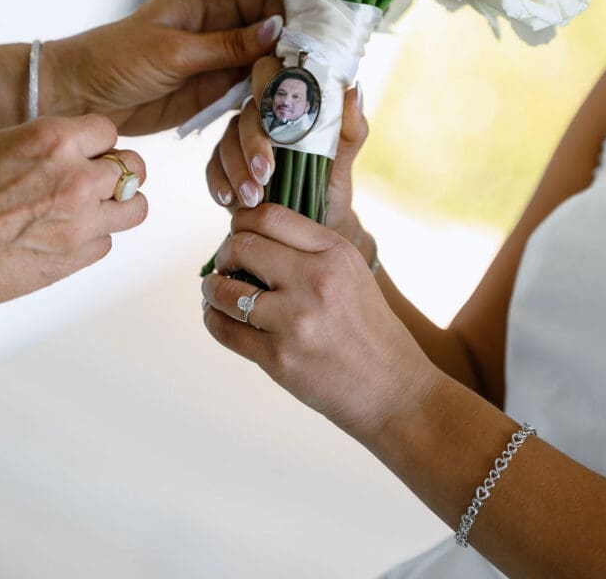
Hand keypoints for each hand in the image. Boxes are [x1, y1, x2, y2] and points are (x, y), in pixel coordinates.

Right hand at [0, 115, 146, 316]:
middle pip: (134, 167)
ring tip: (97, 208)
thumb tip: (30, 143)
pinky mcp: (74, 259)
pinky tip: (68, 235)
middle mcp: (76, 178)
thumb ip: (23, 139)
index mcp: (54, 140)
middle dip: (118, 171)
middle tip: (99, 179)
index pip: (108, 130)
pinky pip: (106, 243)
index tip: (88, 149)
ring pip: (135, 208)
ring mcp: (80, 222)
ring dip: (119, 206)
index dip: (96, 141)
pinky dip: (93, 238)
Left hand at [43, 0, 283, 134]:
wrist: (80, 96)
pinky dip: (262, 107)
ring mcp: (221, 59)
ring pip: (266, 70)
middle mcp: (223, 25)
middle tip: (307, 89)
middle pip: (274, 39)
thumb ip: (227, 45)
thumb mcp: (174, 52)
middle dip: (290, 61)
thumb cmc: (116, 59)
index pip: (268, 4)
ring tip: (296, 111)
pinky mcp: (215, 90)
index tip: (311, 51)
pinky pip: (250, 95)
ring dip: (278, 89)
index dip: (292, 25)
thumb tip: (278, 29)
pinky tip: (278, 121)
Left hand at [202, 204, 435, 439]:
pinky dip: (213, 319)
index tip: (237, 232)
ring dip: (212, 288)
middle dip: (224, 252)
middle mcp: (314, 280)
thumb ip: (309, 249)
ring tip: (216, 290)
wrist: (393, 389)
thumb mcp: (351, 272)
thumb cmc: (368, 328)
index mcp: (335, 252)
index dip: (242, 220)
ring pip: (226, 289)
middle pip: (242, 246)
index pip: (270, 216)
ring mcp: (294, 320)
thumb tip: (253, 234)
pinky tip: (217, 315)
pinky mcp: (278, 358)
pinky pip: (225, 329)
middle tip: (225, 263)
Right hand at [205, 55, 366, 237]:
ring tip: (253, 198)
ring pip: (226, 143)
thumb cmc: (332, 178)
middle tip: (266, 173)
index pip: (269, 74)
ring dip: (238, 170)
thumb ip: (350, 126)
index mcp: (287, 100)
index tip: (277, 108)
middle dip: (254, 143)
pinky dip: (219, 184)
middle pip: (246, 114)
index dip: (267, 84)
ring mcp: (238, 139)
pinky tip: (229, 200)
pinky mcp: (224, 165)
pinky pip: (213, 168)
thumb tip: (354, 91)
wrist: (320, 218)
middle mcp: (259, 115)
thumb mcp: (345, 154)